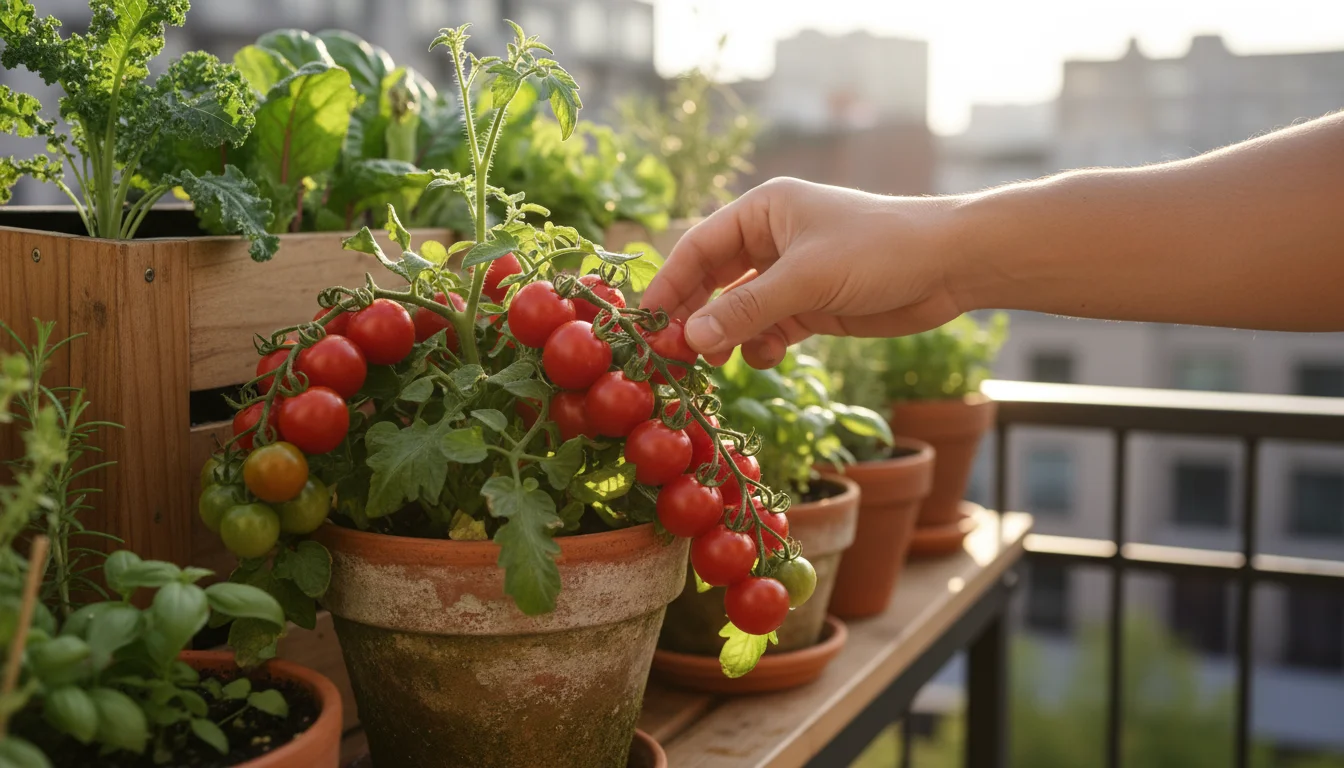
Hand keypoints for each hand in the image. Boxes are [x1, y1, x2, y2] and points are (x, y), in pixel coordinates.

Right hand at [640, 177, 965, 367]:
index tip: (645, 320)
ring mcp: (791, 274)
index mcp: (763, 211)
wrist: (949, 266)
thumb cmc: (878, 250)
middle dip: (694, 316)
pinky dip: (760, 345)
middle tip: (673, 353)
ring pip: (739, 309)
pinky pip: (768, 328)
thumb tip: (690, 338)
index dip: (670, 283)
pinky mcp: (811, 305)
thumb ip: (746, 309)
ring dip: (725, 335)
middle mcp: (771, 239)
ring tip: (715, 362)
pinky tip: (765, 356)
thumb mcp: (806, 279)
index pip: (699, 246)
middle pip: (713, 280)